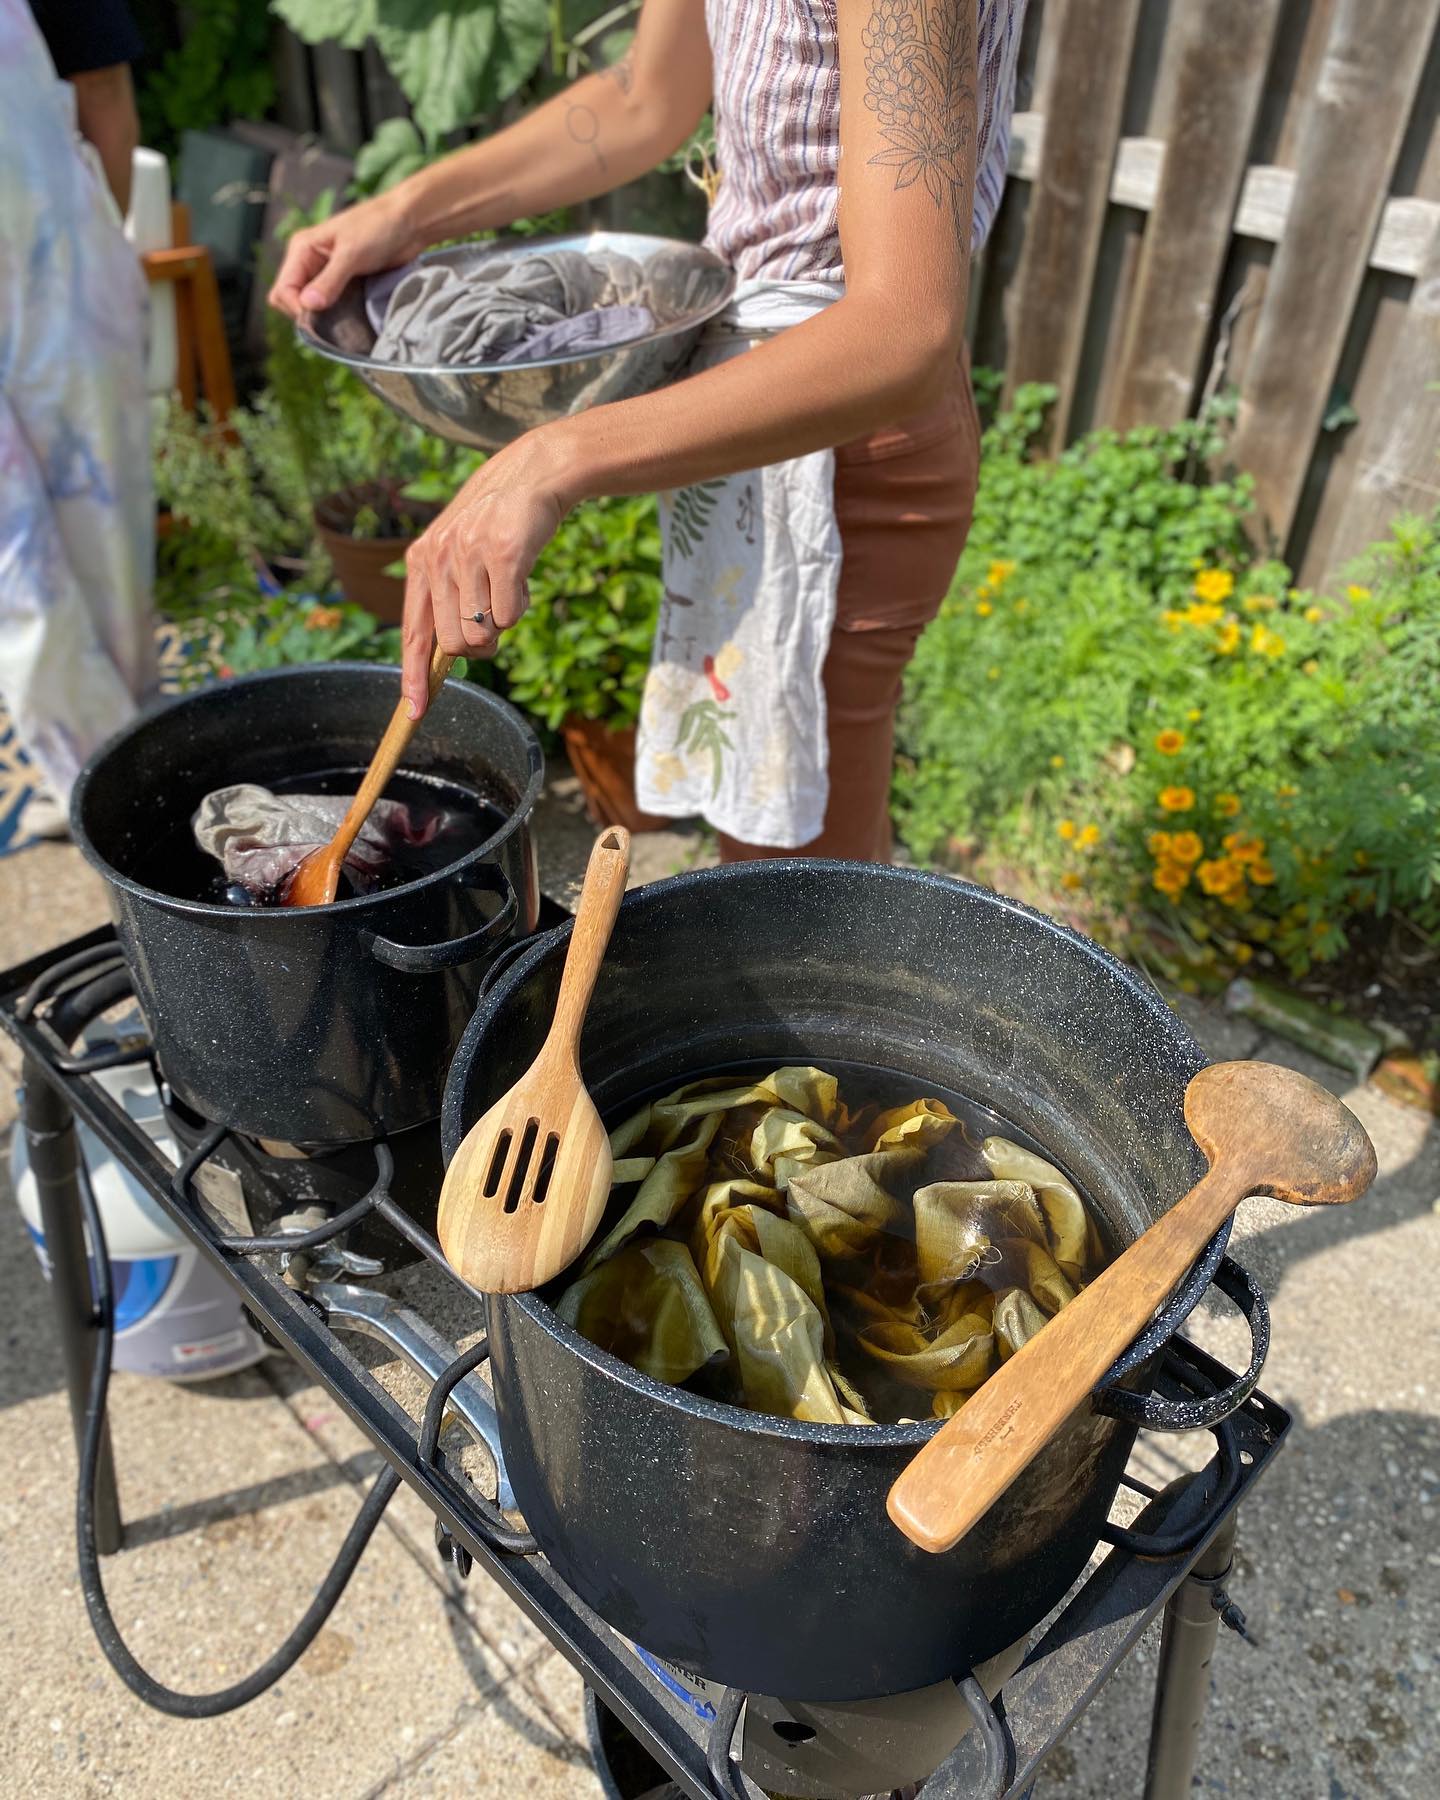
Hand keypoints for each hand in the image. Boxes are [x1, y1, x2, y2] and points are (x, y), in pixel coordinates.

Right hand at [268, 192, 416, 318]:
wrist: (410, 222)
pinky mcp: (346, 285)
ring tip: (345, 320)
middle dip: (309, 314)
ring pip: (313, 307)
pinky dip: (338, 316)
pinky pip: (333, 308)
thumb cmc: (379, 226)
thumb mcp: (351, 253)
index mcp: (302, 249)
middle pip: (293, 301)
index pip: (283, 290)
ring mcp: (327, 275)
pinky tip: (352, 319)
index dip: (297, 308)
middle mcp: (310, 263)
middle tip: (334, 320)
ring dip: (325, 318)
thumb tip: (308, 304)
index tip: (321, 316)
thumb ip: (329, 281)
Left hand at [401, 433, 571, 718]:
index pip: (412, 633)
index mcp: (421, 560)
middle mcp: (438, 558)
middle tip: (495, 620)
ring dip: (502, 623)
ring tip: (508, 587)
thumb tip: (452, 653)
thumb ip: (448, 596)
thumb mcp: (459, 551)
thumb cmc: (499, 522)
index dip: (413, 676)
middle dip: (478, 646)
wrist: (534, 475)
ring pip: (481, 633)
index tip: (415, 711)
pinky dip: (520, 607)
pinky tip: (522, 579)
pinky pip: (509, 617)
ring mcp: (469, 556)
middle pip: (453, 644)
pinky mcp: (503, 556)